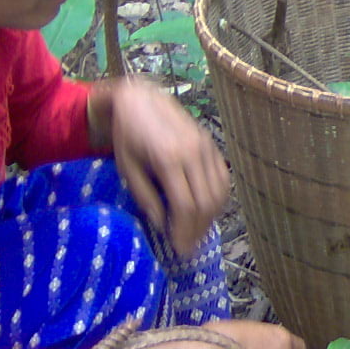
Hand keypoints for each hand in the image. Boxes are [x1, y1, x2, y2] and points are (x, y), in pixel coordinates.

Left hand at [95, 78, 229, 252]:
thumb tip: (162, 225)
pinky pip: (223, 178)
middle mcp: (193, 152)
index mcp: (168, 159)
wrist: (141, 99)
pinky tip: (206, 211)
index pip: (186, 206)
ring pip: (219, 192)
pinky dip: (218, 200)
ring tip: (197, 232)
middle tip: (188, 247)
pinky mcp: (211, 144)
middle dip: (199, 230)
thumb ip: (145, 198)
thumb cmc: (128, 135)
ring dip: (211, 218)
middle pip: (206, 202)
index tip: (179, 249)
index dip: (184, 232)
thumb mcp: (127, 168)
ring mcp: (206, 147)